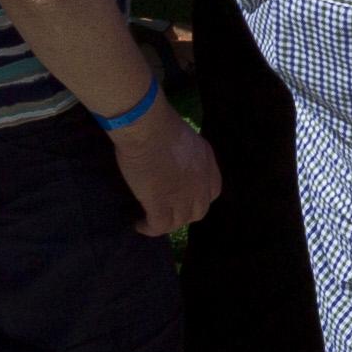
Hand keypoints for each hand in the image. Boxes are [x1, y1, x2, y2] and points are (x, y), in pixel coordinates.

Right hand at [110, 103, 224, 236]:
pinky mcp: (161, 204)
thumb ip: (185, 154)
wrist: (147, 127)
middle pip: (198, 211)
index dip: (198, 199)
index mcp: (207, 163)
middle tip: (166, 212)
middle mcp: (200, 183)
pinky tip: (139, 225)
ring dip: (165, 224)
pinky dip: (149, 229)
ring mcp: (182, 196)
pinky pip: (159, 226)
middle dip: (183, 215)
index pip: (212, 192)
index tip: (185, 200)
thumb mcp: (185, 137)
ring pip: (178, 222)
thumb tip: (173, 162)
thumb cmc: (159, 123)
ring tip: (149, 221)